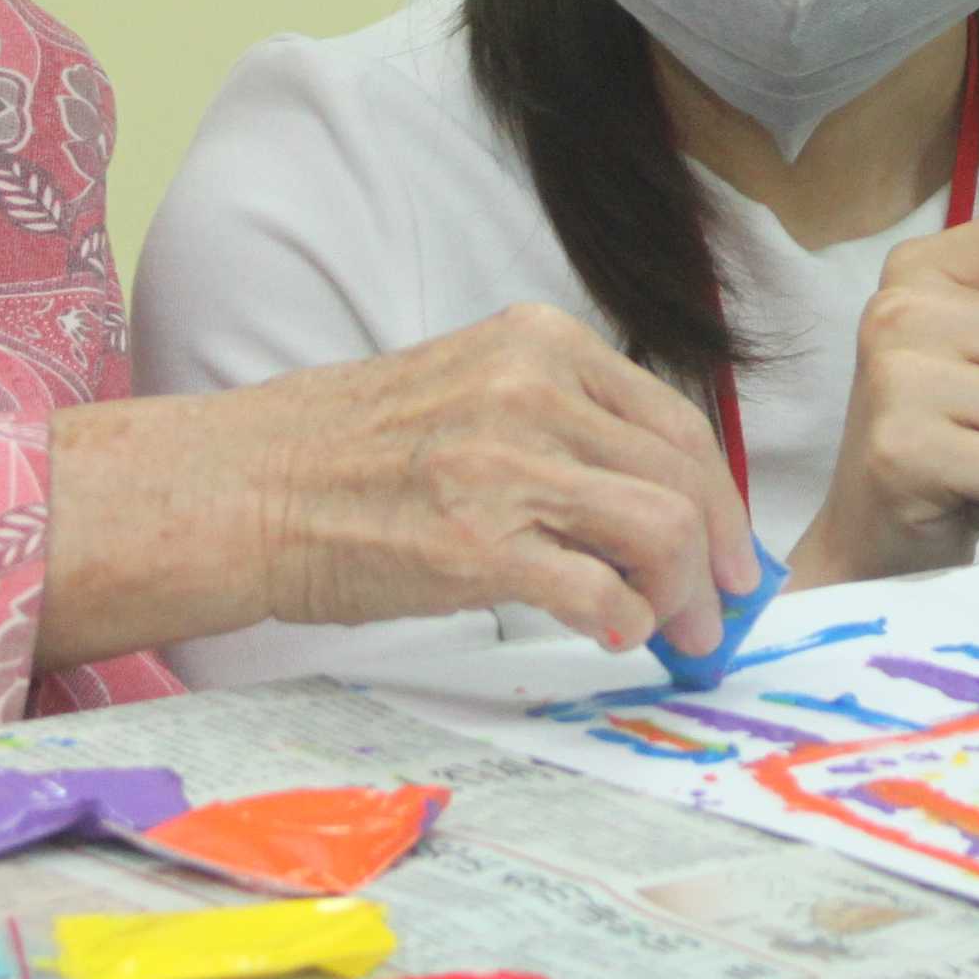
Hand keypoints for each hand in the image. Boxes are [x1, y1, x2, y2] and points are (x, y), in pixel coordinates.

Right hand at [224, 305, 761, 653]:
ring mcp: (506, 467)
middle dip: (721, 553)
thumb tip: (652, 499)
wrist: (248, 487)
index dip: (721, 496)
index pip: (674, 422)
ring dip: (685, 594)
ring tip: (673, 630)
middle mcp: (532, 391)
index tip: (731, 547)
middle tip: (721, 604)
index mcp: (538, 344)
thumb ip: (560, 422)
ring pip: (662, 530)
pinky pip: (600, 591)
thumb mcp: (472, 387)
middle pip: (683, 478)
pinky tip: (614, 634)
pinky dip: (626, 621)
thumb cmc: (349, 450)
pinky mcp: (478, 546)